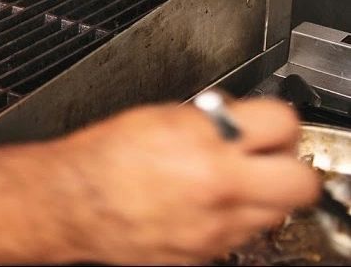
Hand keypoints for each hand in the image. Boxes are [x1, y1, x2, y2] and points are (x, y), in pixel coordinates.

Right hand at [49, 99, 319, 264]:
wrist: (70, 202)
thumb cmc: (99, 158)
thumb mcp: (156, 118)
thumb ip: (204, 120)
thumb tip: (232, 119)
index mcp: (202, 139)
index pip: (281, 123)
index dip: (276, 122)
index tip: (268, 125)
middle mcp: (218, 183)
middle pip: (299, 181)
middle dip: (287, 166)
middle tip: (267, 158)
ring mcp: (217, 224)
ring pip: (276, 212)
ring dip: (262, 195)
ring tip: (232, 182)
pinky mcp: (208, 252)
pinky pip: (243, 233)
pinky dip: (233, 218)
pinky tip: (205, 204)